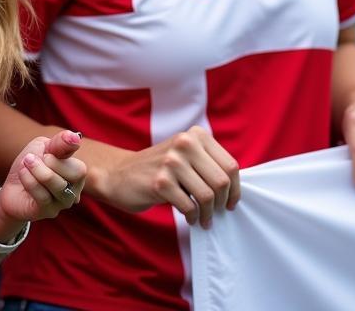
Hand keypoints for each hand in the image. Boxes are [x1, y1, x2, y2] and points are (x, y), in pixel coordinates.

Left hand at [0, 129, 84, 236]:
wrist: (12, 185)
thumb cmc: (32, 163)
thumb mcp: (44, 146)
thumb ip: (60, 143)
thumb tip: (76, 137)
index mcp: (76, 173)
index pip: (80, 168)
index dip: (62, 155)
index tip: (46, 150)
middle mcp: (74, 190)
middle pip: (75, 176)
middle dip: (52, 162)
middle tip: (32, 157)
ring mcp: (62, 203)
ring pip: (58, 186)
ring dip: (38, 170)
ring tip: (26, 161)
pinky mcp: (48, 212)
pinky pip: (43, 196)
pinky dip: (30, 180)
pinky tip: (22, 172)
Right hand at [94, 125, 238, 227]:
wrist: (120, 174)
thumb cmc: (161, 169)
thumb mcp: (186, 156)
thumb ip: (209, 164)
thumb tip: (235, 189)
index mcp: (196, 135)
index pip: (230, 166)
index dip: (235, 189)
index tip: (230, 202)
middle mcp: (185, 143)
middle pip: (221, 182)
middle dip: (222, 203)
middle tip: (215, 213)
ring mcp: (171, 161)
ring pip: (207, 196)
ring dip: (208, 214)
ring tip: (203, 219)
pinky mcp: (160, 181)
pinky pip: (189, 207)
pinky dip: (192, 217)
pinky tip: (189, 218)